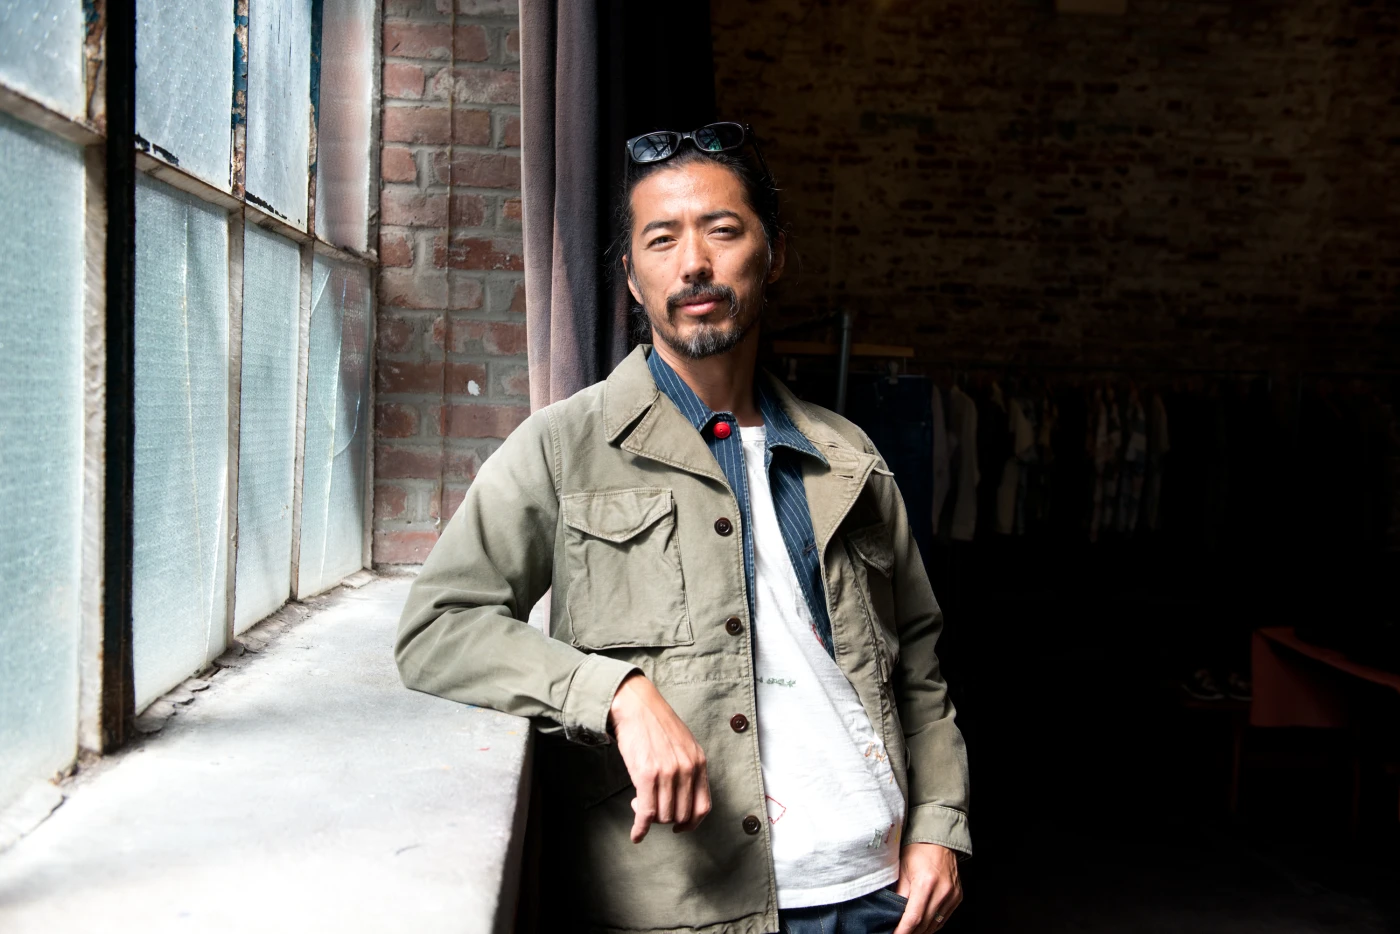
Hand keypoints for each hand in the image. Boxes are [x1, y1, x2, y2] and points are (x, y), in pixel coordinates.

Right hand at [608, 672, 711, 842]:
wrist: (636, 705)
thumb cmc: (656, 724)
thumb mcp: (683, 744)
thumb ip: (688, 768)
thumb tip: (682, 796)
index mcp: (698, 762)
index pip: (703, 806)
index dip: (691, 822)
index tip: (680, 827)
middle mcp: (687, 769)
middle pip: (681, 814)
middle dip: (666, 819)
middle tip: (653, 810)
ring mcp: (668, 773)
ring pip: (663, 815)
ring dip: (650, 818)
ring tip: (639, 804)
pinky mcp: (647, 775)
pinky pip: (646, 813)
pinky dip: (640, 828)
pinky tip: (636, 834)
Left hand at [893, 842, 961, 932]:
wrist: (939, 839)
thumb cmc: (918, 850)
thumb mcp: (902, 870)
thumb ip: (899, 894)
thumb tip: (894, 915)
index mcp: (926, 883)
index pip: (913, 918)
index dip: (902, 931)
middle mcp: (942, 891)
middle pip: (925, 925)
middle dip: (910, 932)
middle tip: (899, 932)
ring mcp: (952, 895)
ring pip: (935, 925)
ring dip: (921, 930)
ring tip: (909, 929)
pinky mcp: (958, 897)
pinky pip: (943, 919)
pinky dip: (932, 924)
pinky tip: (922, 923)